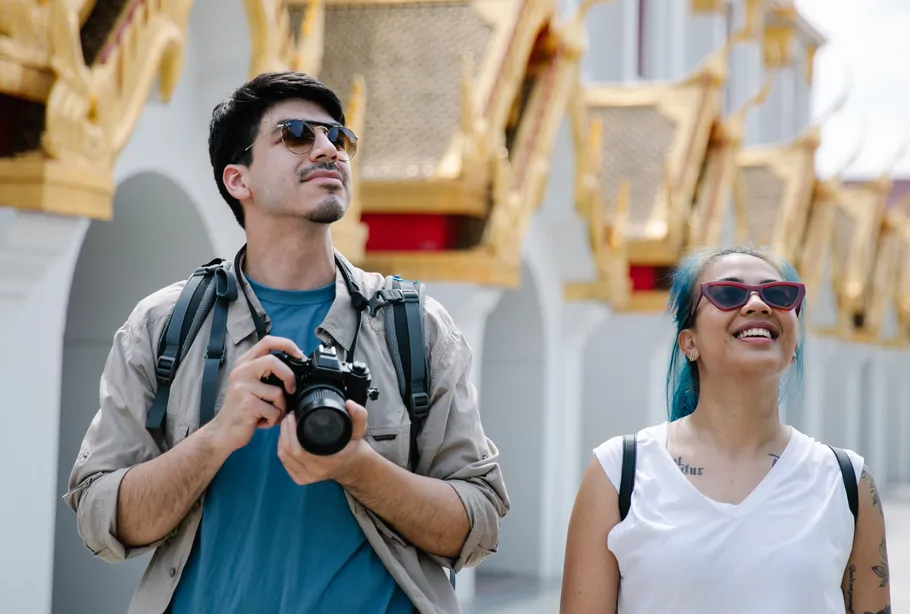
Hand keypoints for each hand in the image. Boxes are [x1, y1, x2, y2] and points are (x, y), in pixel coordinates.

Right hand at [206, 335, 303, 452]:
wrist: (223, 431)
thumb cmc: (242, 409)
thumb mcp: (252, 384)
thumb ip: (267, 372)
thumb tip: (295, 365)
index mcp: (244, 364)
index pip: (267, 342)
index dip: (287, 344)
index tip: (300, 355)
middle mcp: (241, 371)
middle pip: (273, 361)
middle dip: (289, 377)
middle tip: (291, 390)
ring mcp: (242, 387)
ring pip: (277, 391)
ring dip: (280, 408)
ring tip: (269, 414)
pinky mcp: (247, 404)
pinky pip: (274, 410)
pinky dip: (274, 420)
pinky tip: (262, 421)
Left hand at [278, 399, 369, 485]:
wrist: (352, 466)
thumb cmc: (352, 447)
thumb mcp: (359, 430)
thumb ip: (359, 416)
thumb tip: (349, 403)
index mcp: (328, 462)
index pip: (299, 449)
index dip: (291, 430)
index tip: (294, 415)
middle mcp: (315, 472)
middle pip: (288, 451)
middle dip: (284, 430)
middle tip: (289, 416)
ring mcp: (306, 477)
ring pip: (283, 456)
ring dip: (281, 438)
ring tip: (286, 424)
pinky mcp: (300, 479)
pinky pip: (284, 462)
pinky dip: (281, 448)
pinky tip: (285, 437)